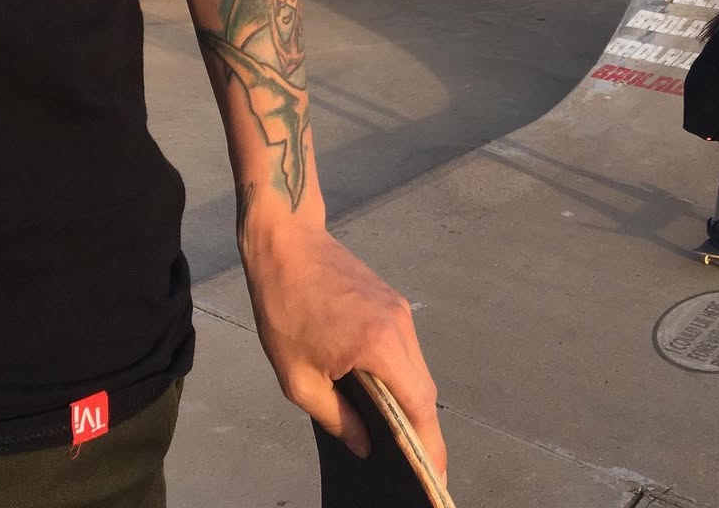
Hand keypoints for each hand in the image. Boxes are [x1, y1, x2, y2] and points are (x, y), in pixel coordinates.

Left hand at [241, 225, 446, 479]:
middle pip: (424, 387)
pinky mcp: (390, 298)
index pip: (419, 405)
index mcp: (381, 346)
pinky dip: (400, 371)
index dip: (430, 444)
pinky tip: (381, 388)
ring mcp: (398, 308)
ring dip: (410, 397)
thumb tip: (365, 444)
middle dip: (422, 426)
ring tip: (396, 430)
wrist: (285, 243)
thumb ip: (337, 417)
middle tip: (413, 462)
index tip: (435, 475)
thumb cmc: (284, 309)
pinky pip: (404, 345)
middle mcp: (400, 325)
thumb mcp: (298, 378)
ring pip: (416, 365)